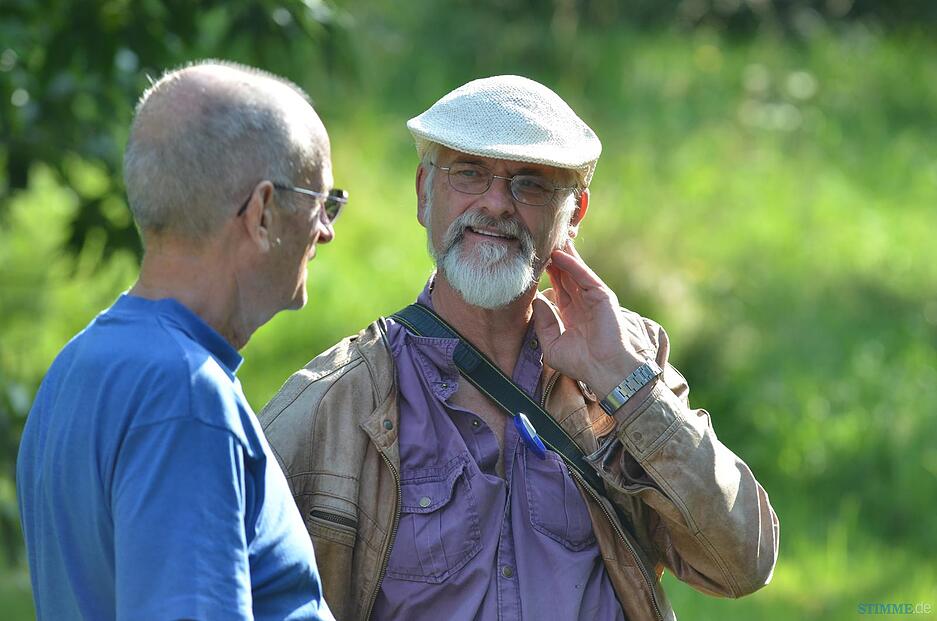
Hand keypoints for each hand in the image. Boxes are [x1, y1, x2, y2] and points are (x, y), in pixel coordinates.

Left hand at [531, 241, 647, 397]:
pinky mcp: (602, 295)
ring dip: (562, 256)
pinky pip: (584, 276)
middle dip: (553, 260)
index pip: (557, 288)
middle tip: (540, 242)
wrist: (604, 370)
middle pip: (565, 275)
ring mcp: (593, 298)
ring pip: (575, 271)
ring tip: (549, 239)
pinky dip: (572, 264)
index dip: (546, 275)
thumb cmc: (580, 363)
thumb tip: (537, 299)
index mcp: (571, 315)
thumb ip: (543, 323)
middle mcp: (582, 303)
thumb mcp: (552, 345)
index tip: (532, 262)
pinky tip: (559, 255)